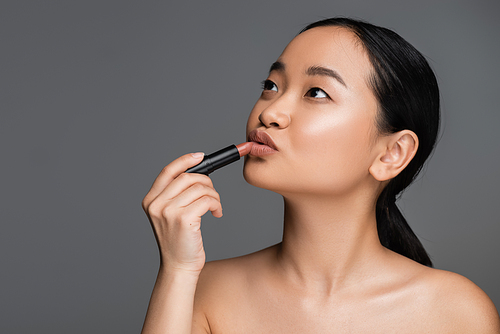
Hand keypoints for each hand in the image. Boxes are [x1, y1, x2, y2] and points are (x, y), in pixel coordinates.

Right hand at [142, 152, 222, 274]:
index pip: (168, 171)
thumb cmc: (180, 241)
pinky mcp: (184, 219)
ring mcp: (168, 211)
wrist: (178, 266)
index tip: (200, 155)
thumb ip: (177, 194)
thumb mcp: (171, 214)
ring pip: (200, 188)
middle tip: (213, 195)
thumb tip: (197, 172)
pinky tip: (217, 214)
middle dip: (207, 183)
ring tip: (215, 207)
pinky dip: (217, 204)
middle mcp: (156, 204)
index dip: (185, 160)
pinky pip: (207, 200)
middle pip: (188, 177)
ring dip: (214, 196)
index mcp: (150, 200)